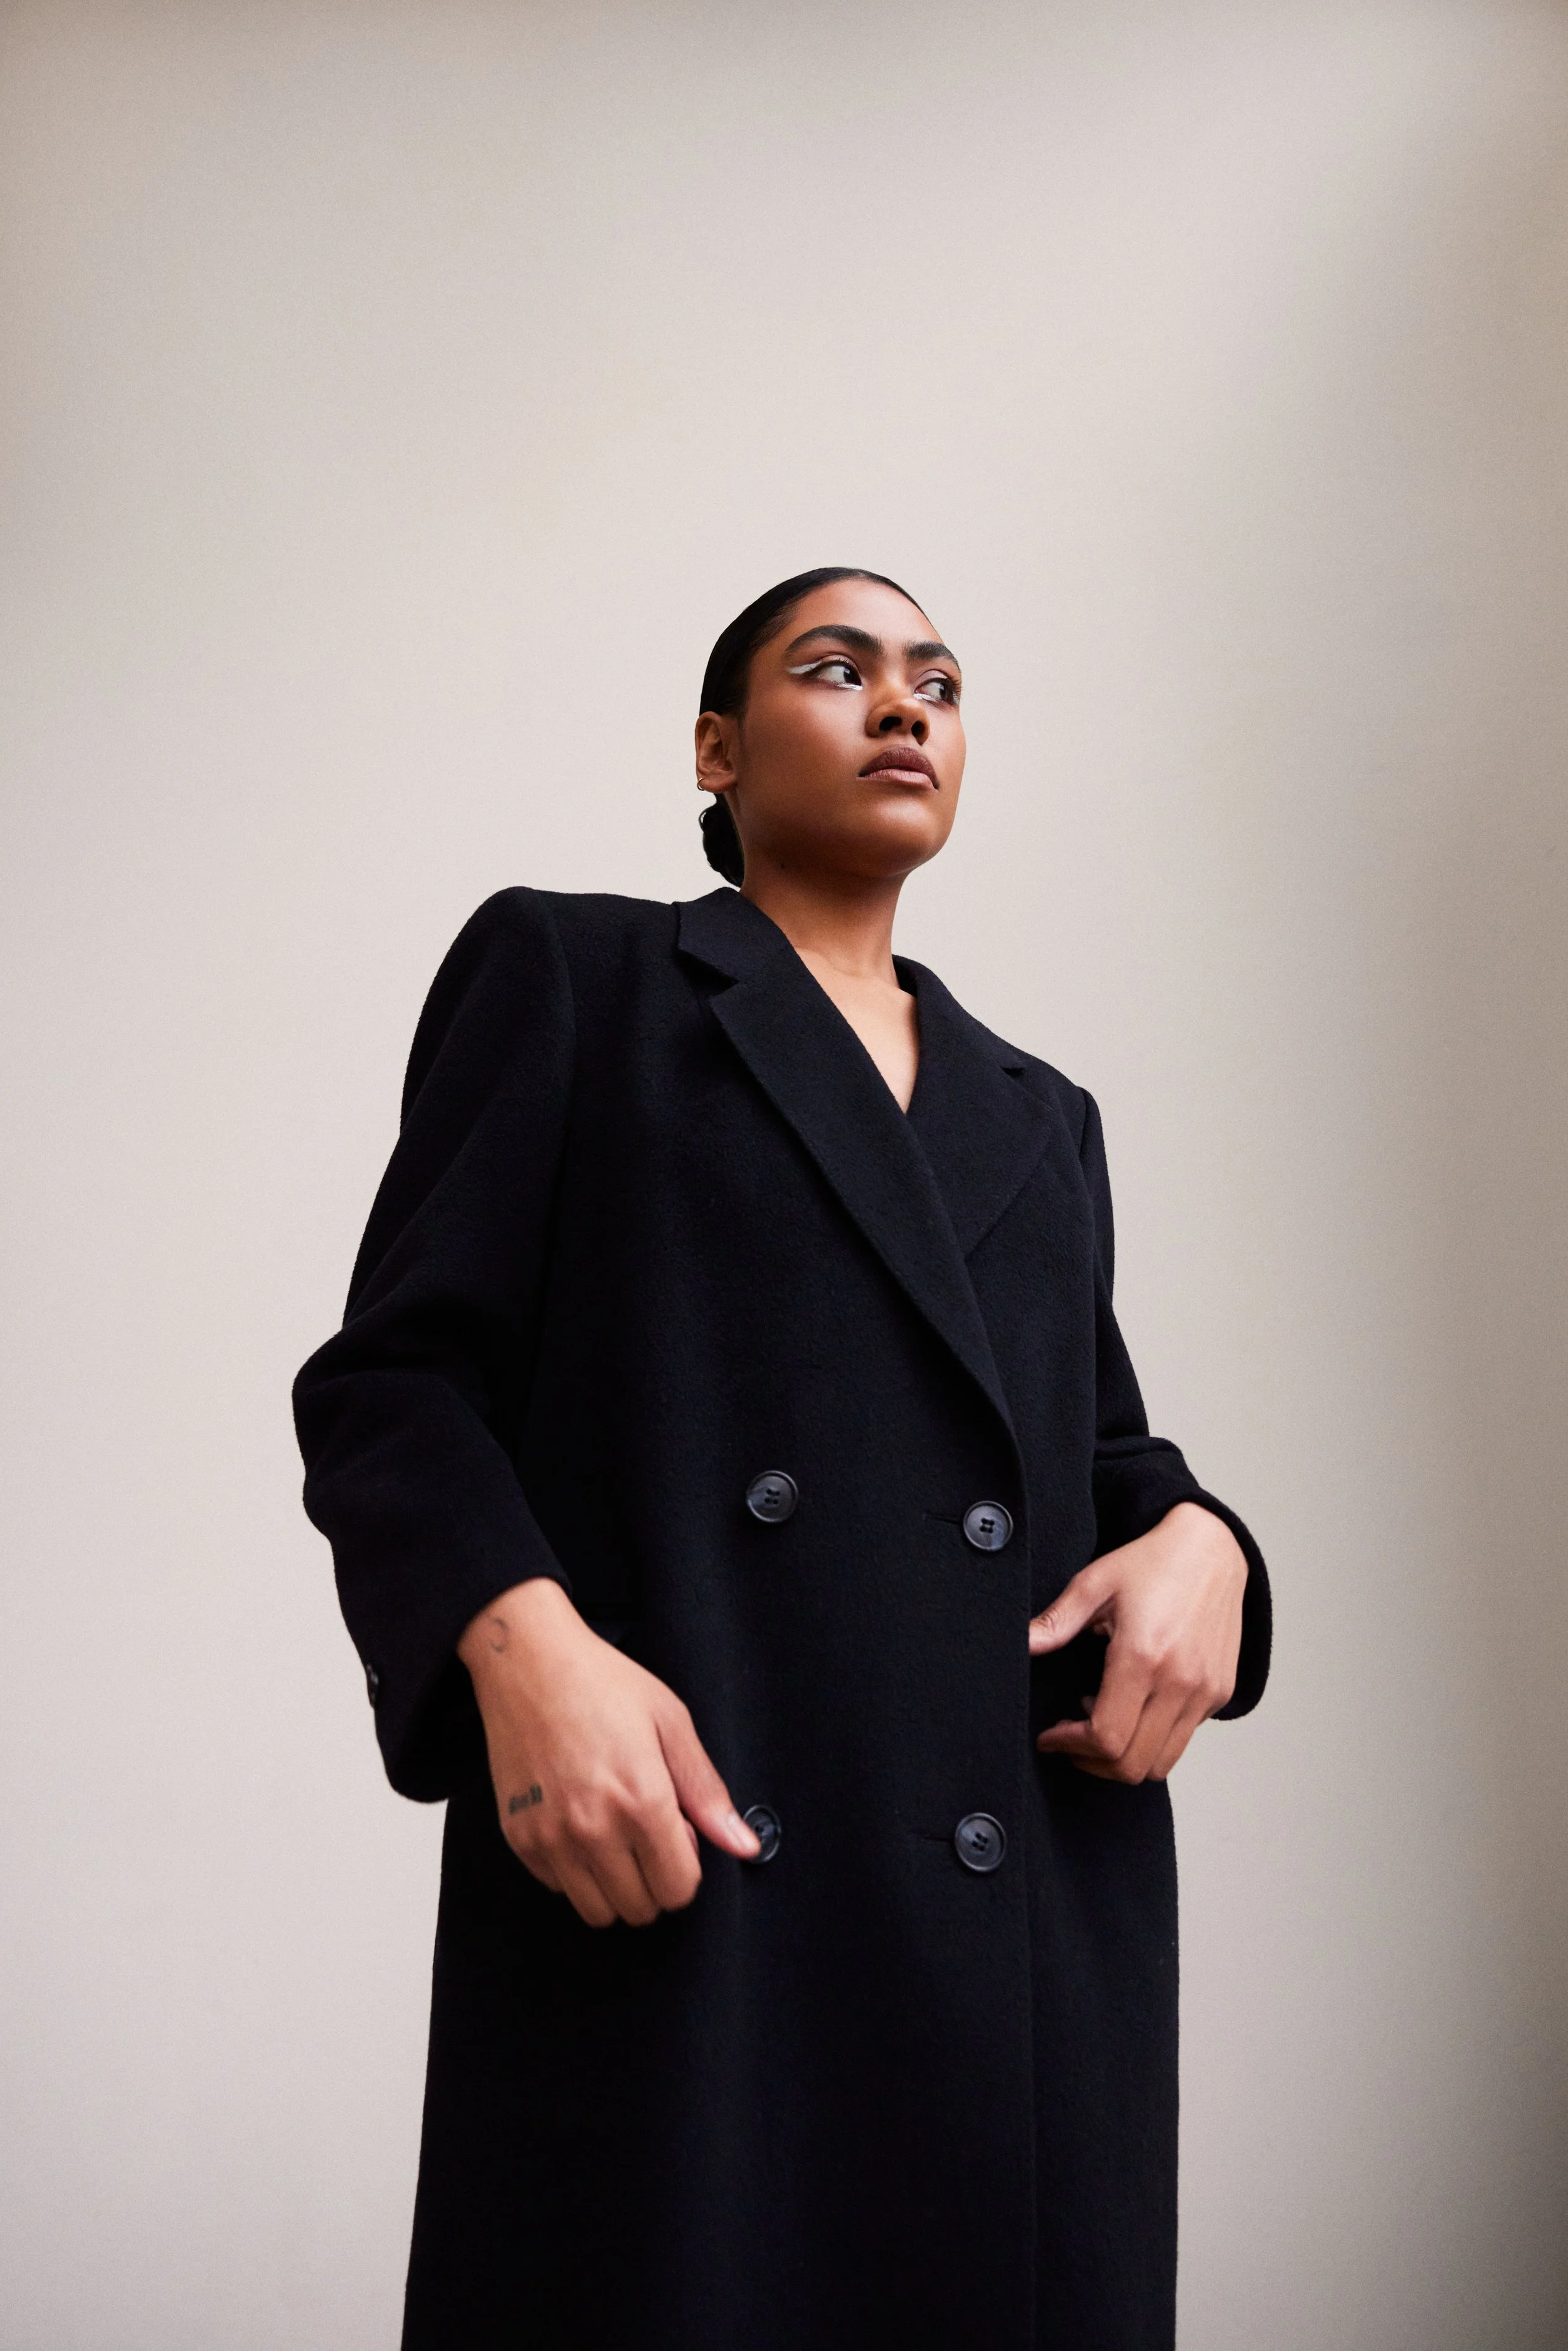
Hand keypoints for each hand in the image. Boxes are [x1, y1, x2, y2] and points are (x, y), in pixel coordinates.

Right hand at [458, 1578, 759, 1926]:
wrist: (528, 1663)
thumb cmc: (603, 1684)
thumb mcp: (671, 1723)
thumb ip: (708, 1792)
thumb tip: (744, 1846)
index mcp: (643, 1801)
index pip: (679, 1889)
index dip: (687, 1867)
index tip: (678, 1835)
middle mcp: (595, 1830)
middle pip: (641, 1908)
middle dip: (654, 1880)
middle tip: (645, 1832)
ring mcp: (551, 1838)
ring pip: (598, 1912)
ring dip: (615, 1886)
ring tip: (614, 1835)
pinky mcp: (519, 1838)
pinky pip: (559, 1888)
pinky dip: (575, 1871)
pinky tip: (578, 1824)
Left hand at [1029, 1502, 1245, 1782]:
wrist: (1212, 1549)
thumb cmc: (1152, 1563)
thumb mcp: (1094, 1582)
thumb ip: (1056, 1622)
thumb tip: (1020, 1643)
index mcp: (1143, 1656)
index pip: (1106, 1737)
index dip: (1070, 1746)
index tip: (1051, 1736)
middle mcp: (1180, 1681)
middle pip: (1132, 1764)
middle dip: (1092, 1761)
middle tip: (1069, 1737)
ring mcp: (1205, 1692)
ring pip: (1161, 1764)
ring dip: (1124, 1757)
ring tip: (1101, 1719)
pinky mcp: (1220, 1693)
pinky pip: (1183, 1740)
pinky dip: (1152, 1740)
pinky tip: (1133, 1705)